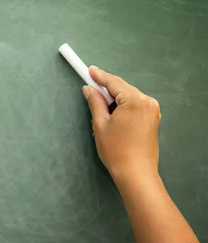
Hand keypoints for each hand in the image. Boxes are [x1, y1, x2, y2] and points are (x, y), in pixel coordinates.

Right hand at [83, 66, 160, 183]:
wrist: (136, 173)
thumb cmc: (115, 149)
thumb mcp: (100, 124)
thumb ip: (95, 103)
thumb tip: (89, 89)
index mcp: (135, 100)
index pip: (114, 83)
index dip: (100, 76)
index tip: (89, 69)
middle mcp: (147, 101)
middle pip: (123, 89)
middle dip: (107, 89)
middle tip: (90, 88)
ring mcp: (153, 110)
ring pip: (129, 97)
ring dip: (115, 99)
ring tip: (101, 109)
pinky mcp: (153, 119)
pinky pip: (135, 106)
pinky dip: (123, 106)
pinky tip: (113, 115)